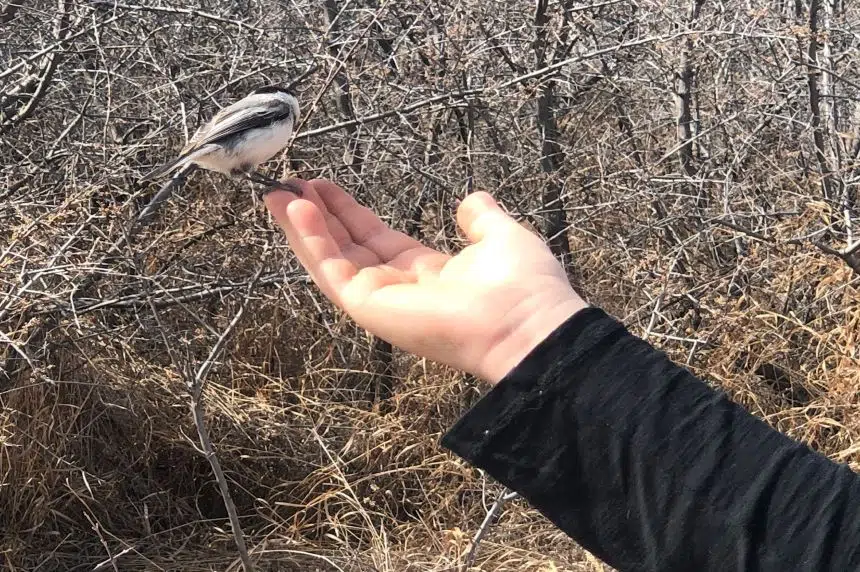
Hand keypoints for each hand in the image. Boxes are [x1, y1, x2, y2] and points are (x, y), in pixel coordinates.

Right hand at [264, 179, 587, 383]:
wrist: (528, 323)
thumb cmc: (523, 286)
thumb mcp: (502, 238)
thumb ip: (482, 220)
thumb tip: (472, 200)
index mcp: (428, 274)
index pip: (377, 240)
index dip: (349, 212)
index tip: (323, 186)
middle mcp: (400, 289)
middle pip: (347, 248)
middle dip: (318, 216)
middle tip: (289, 184)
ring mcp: (382, 301)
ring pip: (331, 260)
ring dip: (302, 227)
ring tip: (277, 194)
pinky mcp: (370, 309)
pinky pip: (333, 271)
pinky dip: (311, 241)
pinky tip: (297, 210)